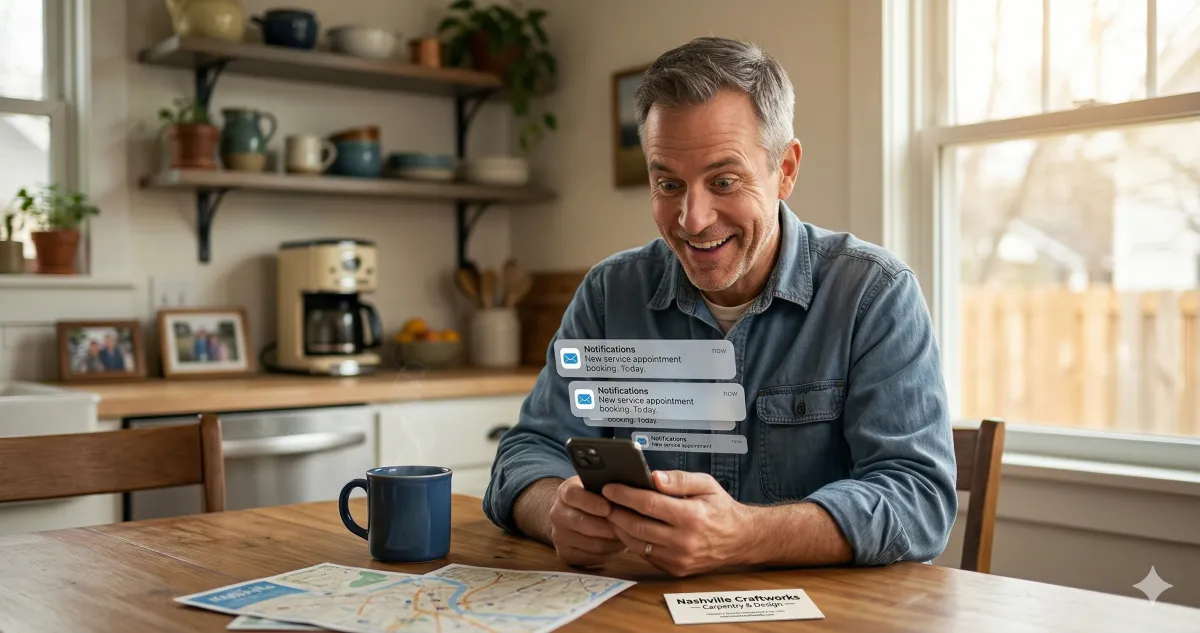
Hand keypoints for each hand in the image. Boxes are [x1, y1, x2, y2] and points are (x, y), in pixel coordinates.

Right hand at [547, 476, 627, 567]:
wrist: (574, 515)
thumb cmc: (595, 499)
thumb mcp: (599, 486)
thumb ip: (611, 487)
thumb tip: (632, 491)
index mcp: (565, 492)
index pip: (574, 495)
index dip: (591, 502)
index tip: (608, 508)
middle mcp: (558, 514)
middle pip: (582, 523)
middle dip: (609, 526)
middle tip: (628, 526)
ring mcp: (559, 536)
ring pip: (593, 544)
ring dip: (614, 541)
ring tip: (628, 535)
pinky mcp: (565, 555)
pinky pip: (593, 558)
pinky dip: (609, 553)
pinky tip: (617, 545)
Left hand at [603, 470, 750, 576]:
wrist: (740, 539)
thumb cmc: (721, 509)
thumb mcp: (706, 484)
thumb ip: (679, 479)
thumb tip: (653, 477)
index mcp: (692, 517)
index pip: (649, 504)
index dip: (625, 495)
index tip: (609, 487)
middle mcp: (684, 541)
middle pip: (637, 526)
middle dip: (615, 512)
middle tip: (603, 501)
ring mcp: (679, 558)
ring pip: (637, 544)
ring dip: (619, 528)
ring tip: (611, 513)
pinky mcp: (675, 569)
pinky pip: (646, 555)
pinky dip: (633, 541)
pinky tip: (627, 528)